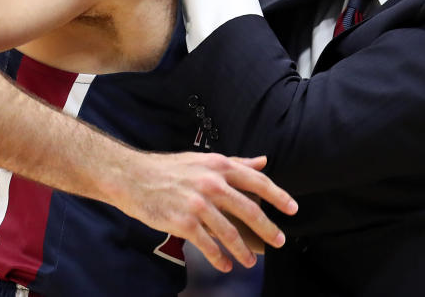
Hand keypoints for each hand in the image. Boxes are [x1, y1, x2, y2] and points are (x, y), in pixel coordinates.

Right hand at [113, 151, 295, 272]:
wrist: (132, 177)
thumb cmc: (168, 168)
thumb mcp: (203, 159)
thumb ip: (235, 162)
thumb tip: (262, 162)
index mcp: (219, 166)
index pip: (257, 181)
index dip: (278, 196)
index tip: (292, 209)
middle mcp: (212, 183)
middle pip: (249, 210)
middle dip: (268, 228)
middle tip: (280, 241)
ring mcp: (198, 204)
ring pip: (230, 232)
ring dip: (243, 250)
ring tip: (250, 261)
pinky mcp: (183, 222)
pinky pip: (208, 244)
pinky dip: (218, 257)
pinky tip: (224, 265)